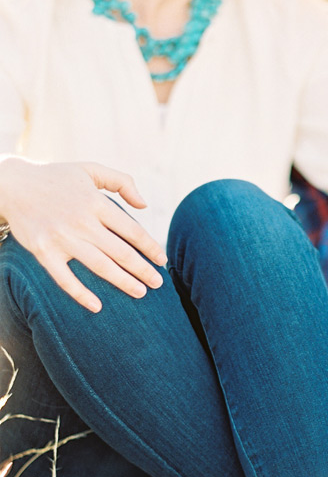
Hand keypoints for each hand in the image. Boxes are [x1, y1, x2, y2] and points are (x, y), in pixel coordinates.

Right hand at [0, 158, 166, 311]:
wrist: (11, 184)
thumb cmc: (56, 178)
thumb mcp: (90, 170)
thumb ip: (122, 181)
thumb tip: (144, 206)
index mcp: (96, 203)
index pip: (132, 230)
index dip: (151, 248)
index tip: (162, 261)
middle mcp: (82, 221)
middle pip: (121, 252)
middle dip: (143, 270)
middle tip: (158, 284)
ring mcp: (62, 238)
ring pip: (100, 266)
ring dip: (123, 282)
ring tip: (140, 293)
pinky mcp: (43, 251)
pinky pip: (64, 278)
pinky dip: (80, 294)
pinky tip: (97, 306)